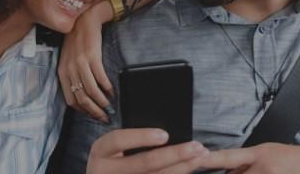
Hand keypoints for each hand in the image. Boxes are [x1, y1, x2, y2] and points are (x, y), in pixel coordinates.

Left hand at [58, 3, 113, 121]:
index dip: (83, 111)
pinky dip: (107, 88)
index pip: (71, 100)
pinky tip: (112, 92)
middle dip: (94, 111)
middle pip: (82, 99)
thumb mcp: (68, 60)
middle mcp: (69, 70)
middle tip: (105, 117)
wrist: (84, 21)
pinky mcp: (92, 57)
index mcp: (62, 73)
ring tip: (110, 107)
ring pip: (91, 91)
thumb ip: (72, 76)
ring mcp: (80, 64)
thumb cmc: (77, 41)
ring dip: (102, 102)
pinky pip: (100, 78)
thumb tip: (84, 95)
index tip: (93, 116)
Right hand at [87, 129, 209, 173]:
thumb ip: (130, 139)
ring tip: (200, 156)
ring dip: (183, 167)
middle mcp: (106, 171)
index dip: (141, 136)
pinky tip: (189, 168)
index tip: (165, 134)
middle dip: (174, 154)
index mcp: (99, 152)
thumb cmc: (112, 157)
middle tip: (196, 146)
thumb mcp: (112, 147)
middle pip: (144, 163)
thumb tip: (165, 130)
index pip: (118, 140)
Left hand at [199, 143, 299, 173]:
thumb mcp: (269, 153)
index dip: (210, 160)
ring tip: (267, 171)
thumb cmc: (295, 159)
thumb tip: (225, 169)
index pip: (227, 158)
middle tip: (249, 171)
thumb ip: (245, 162)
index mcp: (259, 154)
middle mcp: (263, 168)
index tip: (197, 160)